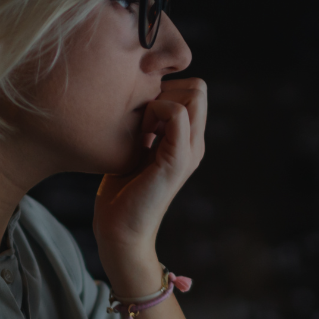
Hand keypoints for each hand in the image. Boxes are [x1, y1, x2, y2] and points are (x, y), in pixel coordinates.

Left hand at [94, 78, 206, 294]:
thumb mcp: (135, 149)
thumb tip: (137, 99)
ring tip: (142, 128)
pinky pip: (178, 114)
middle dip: (166, 89)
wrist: (119, 231)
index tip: (142, 112)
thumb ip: (145, 127)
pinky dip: (155, 113)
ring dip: (160, 100)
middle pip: (199, 87)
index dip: (168, 88)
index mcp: (187, 141)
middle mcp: (195, 143)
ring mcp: (190, 151)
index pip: (195, 90)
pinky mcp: (177, 160)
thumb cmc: (120, 192)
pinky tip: (140, 136)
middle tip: (141, 117)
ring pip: (195, 94)